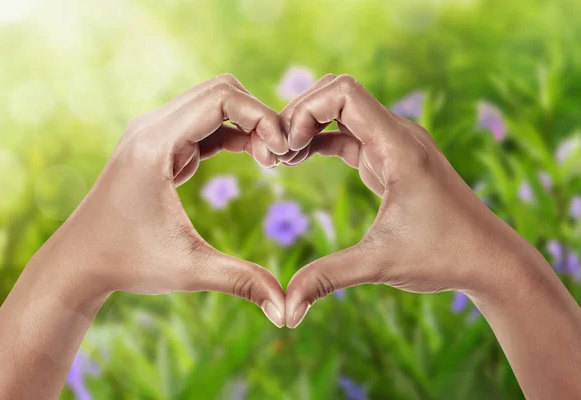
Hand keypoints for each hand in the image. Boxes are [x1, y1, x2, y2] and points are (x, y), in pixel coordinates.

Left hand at [46, 74, 287, 325]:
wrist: (80, 262)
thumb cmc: (127, 263)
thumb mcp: (189, 271)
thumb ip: (242, 281)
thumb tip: (287, 310)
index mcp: (155, 144)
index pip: (221, 98)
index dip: (262, 116)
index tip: (283, 153)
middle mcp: (151, 127)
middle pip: (221, 90)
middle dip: (259, 116)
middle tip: (281, 156)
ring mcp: (154, 132)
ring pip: (214, 102)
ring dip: (249, 123)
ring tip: (272, 159)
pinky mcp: (160, 144)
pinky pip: (205, 123)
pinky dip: (235, 133)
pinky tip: (256, 157)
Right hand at [280, 74, 542, 327]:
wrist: (489, 259)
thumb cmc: (444, 256)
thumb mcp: (380, 264)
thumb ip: (328, 278)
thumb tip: (285, 308)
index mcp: (398, 146)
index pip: (344, 92)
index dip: (306, 110)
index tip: (288, 148)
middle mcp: (398, 134)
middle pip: (337, 92)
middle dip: (299, 114)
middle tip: (276, 152)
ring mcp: (395, 144)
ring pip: (341, 110)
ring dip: (308, 126)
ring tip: (282, 158)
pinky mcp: (391, 159)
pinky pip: (349, 134)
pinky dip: (321, 140)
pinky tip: (300, 160)